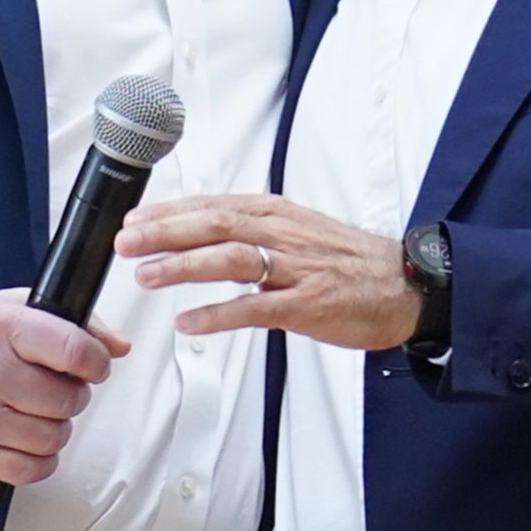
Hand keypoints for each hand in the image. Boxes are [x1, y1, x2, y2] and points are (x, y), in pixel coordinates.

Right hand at [0, 288, 124, 486]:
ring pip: (53, 438)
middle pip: (67, 400)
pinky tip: (27, 439)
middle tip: (55, 388)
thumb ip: (69, 322)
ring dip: (56, 428)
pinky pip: (29, 470)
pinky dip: (40, 459)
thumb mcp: (6, 307)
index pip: (75, 351)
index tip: (92, 365)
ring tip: (36, 412)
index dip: (95, 362)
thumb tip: (117, 347)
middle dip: (72, 395)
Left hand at [116, 194, 419, 350]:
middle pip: (214, 224)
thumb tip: (201, 232)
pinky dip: (218, 315)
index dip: (169, 212)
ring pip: (230, 259)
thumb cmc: (347, 262)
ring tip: (146, 277)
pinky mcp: (307, 304)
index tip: (132, 220)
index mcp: (276, 213)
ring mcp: (295, 269)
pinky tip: (190, 324)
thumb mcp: (297, 230)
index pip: (213, 205)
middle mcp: (283, 233)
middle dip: (164, 232)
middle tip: (125, 243)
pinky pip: (255, 309)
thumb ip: (252, 230)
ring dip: (183, 266)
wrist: (405, 284)